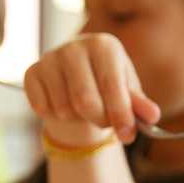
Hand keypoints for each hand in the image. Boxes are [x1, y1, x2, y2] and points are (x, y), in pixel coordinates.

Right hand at [23, 34, 159, 145]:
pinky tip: (62, 105)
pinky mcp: (31, 72)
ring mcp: (50, 58)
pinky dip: (55, 116)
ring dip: (77, 119)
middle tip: (105, 124)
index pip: (112, 86)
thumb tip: (151, 116)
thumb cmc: (107, 84)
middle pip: (85, 101)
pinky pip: (42, 108)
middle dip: (99, 120)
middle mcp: (75, 46)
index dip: (120, 115)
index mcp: (104, 45)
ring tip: (83, 110)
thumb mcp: (127, 92)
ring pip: (64, 109)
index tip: (128, 137)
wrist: (76, 75)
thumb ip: (139, 104)